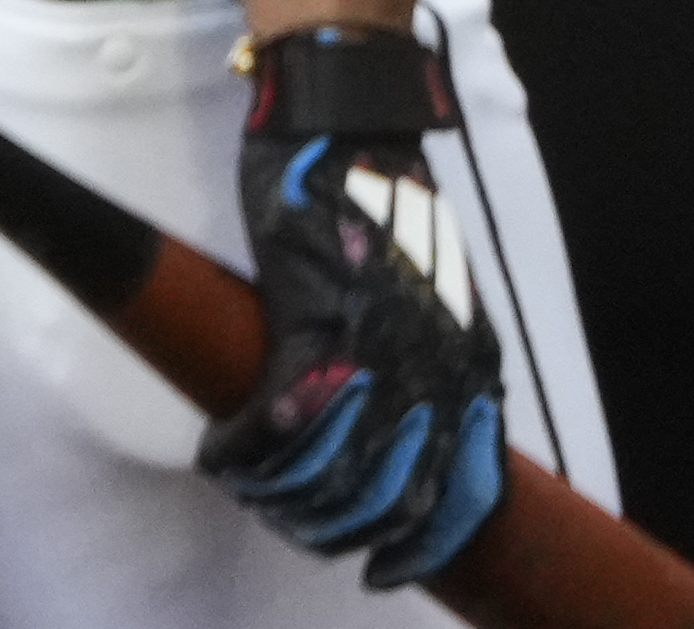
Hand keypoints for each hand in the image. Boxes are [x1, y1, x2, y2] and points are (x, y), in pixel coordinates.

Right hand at [197, 26, 504, 588]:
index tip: (387, 570)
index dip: (426, 544)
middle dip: (340, 532)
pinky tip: (221, 452)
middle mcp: (435, 368)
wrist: (346, 122)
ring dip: (284, 499)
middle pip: (394, 497)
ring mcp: (374, 346)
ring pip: (333, 471)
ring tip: (252, 490)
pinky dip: (245, 450)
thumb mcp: (433, 289)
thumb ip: (430, 354)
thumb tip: (408, 415)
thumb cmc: (379, 196)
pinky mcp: (310, 318)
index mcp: (472, 366)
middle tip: (298, 530)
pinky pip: (279, 418)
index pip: (470, 494)